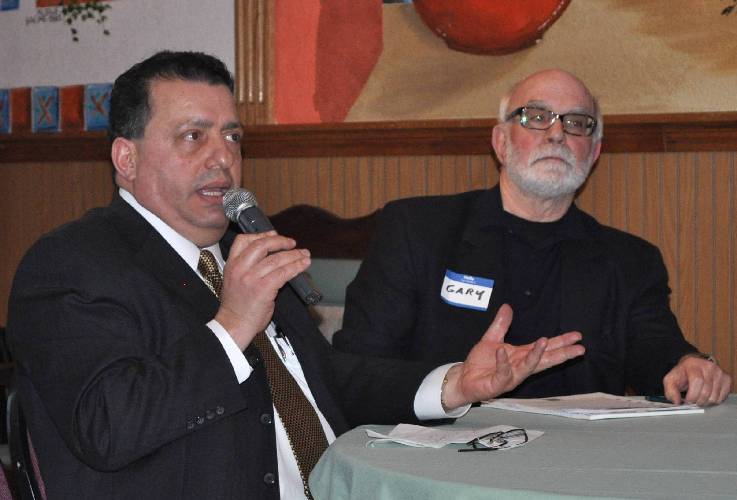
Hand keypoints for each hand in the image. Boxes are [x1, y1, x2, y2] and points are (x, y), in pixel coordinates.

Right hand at [214, 231, 310, 348]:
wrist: (234, 324)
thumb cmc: (237, 306)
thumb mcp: (235, 280)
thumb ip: (249, 267)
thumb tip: (272, 256)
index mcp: (231, 264)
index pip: (243, 240)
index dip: (261, 234)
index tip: (274, 235)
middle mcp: (240, 268)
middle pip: (262, 244)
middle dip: (280, 241)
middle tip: (292, 243)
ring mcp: (251, 278)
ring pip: (277, 259)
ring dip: (294, 255)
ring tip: (304, 255)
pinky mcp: (263, 288)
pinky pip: (283, 273)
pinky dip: (296, 267)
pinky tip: (303, 266)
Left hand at [441, 304, 584, 409]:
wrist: (464, 378)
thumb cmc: (480, 363)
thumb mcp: (492, 339)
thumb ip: (501, 325)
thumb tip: (507, 307)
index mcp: (521, 356)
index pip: (545, 348)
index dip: (560, 342)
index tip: (576, 337)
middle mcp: (520, 367)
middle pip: (545, 360)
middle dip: (562, 354)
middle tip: (579, 349)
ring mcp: (511, 376)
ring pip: (527, 367)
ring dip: (536, 355)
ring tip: (544, 341)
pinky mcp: (498, 384)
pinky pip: (503, 372)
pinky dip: (503, 362)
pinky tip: (502, 351)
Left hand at [662, 354, 731, 405]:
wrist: (693, 365)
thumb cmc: (683, 373)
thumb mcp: (671, 380)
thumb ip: (670, 391)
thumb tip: (676, 402)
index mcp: (693, 365)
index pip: (697, 381)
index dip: (692, 395)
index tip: (688, 401)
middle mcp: (709, 367)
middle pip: (706, 392)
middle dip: (697, 401)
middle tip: (693, 401)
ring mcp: (719, 372)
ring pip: (714, 397)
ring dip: (705, 402)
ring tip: (699, 397)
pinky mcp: (727, 378)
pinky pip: (722, 397)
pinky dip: (714, 400)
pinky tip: (707, 395)